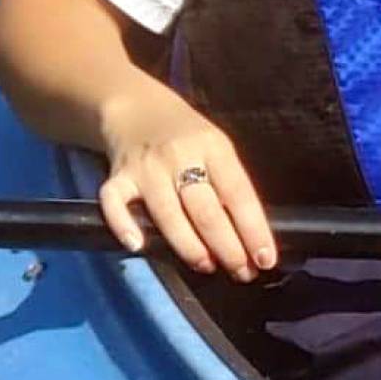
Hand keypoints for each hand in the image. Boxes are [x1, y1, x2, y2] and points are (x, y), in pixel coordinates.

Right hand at [94, 86, 275, 279]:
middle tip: (241, 272)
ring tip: (207, 266)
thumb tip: (251, 236)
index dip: (253, 230)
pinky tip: (138, 246)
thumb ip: (230, 184)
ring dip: (190, 247)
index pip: (239, 194)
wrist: (136, 107)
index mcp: (214, 148)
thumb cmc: (187, 136)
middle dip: (227, 247)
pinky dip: (124, 224)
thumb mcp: (217, 148)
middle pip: (205, 210)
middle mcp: (180, 156)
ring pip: (168, 214)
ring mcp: (146, 167)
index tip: (265, 259)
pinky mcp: (116, 176)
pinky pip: (115, 203)